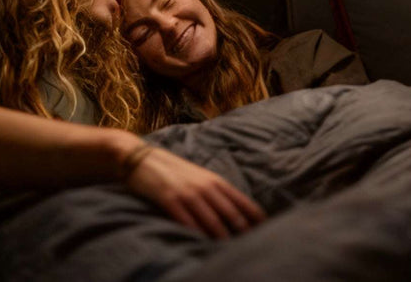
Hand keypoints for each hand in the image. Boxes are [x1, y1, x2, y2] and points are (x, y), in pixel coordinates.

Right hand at [124, 146, 265, 237]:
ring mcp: (187, 193)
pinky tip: (202, 244)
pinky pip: (186, 221)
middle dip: (243, 232)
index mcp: (215, 181)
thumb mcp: (200, 178)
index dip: (256, 218)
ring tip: (232, 253)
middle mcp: (205, 187)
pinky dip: (196, 234)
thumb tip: (236, 215)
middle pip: (231, 214)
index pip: (243, 202)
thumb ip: (217, 194)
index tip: (268, 231)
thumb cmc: (174, 172)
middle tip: (255, 247)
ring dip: (222, 238)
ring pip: (211, 221)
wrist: (143, 158)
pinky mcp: (169, 200)